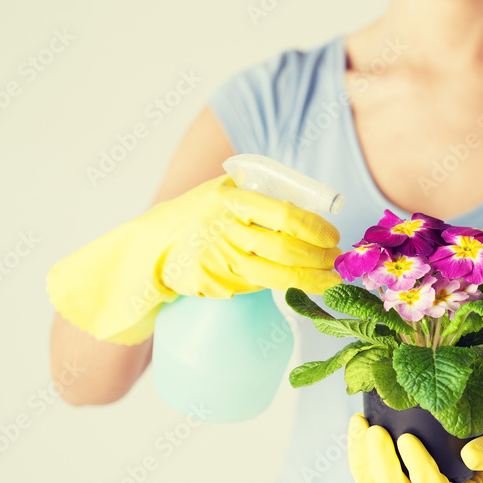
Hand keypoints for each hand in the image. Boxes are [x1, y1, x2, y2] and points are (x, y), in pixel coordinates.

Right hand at [47, 174, 341, 343]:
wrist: (146, 249)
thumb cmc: (197, 218)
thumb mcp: (223, 195)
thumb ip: (260, 198)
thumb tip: (314, 212)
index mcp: (229, 197)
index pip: (284, 214)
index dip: (315, 229)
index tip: (333, 237)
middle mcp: (223, 226)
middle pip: (285, 248)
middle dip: (319, 259)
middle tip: (336, 262)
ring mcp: (216, 257)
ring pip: (276, 274)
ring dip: (310, 278)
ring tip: (328, 278)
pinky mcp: (212, 282)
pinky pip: (257, 287)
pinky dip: (283, 287)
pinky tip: (300, 284)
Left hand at [347, 410, 482, 482]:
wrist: (477, 458)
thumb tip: (471, 455)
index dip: (419, 468)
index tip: (408, 437)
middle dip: (383, 464)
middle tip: (376, 430)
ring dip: (364, 459)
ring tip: (361, 423)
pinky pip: (367, 476)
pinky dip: (359, 453)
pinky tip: (359, 422)